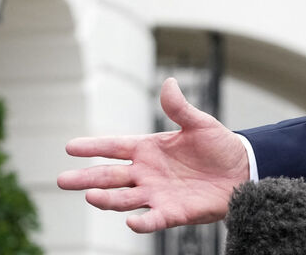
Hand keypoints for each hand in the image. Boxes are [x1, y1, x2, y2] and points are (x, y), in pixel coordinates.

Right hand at [56, 78, 249, 232]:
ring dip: (107, 199)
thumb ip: (180, 108)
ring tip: (90, 196)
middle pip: (110, 176)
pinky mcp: (172, 212)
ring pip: (124, 199)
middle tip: (62, 179)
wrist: (242, 170)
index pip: (114, 147)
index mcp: (149, 149)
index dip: (93, 147)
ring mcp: (157, 193)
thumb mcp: (200, 123)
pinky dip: (141, 222)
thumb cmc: (219, 146)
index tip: (69, 147)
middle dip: (86, 179)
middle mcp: (146, 173)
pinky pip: (152, 219)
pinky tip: (130, 221)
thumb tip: (168, 82)